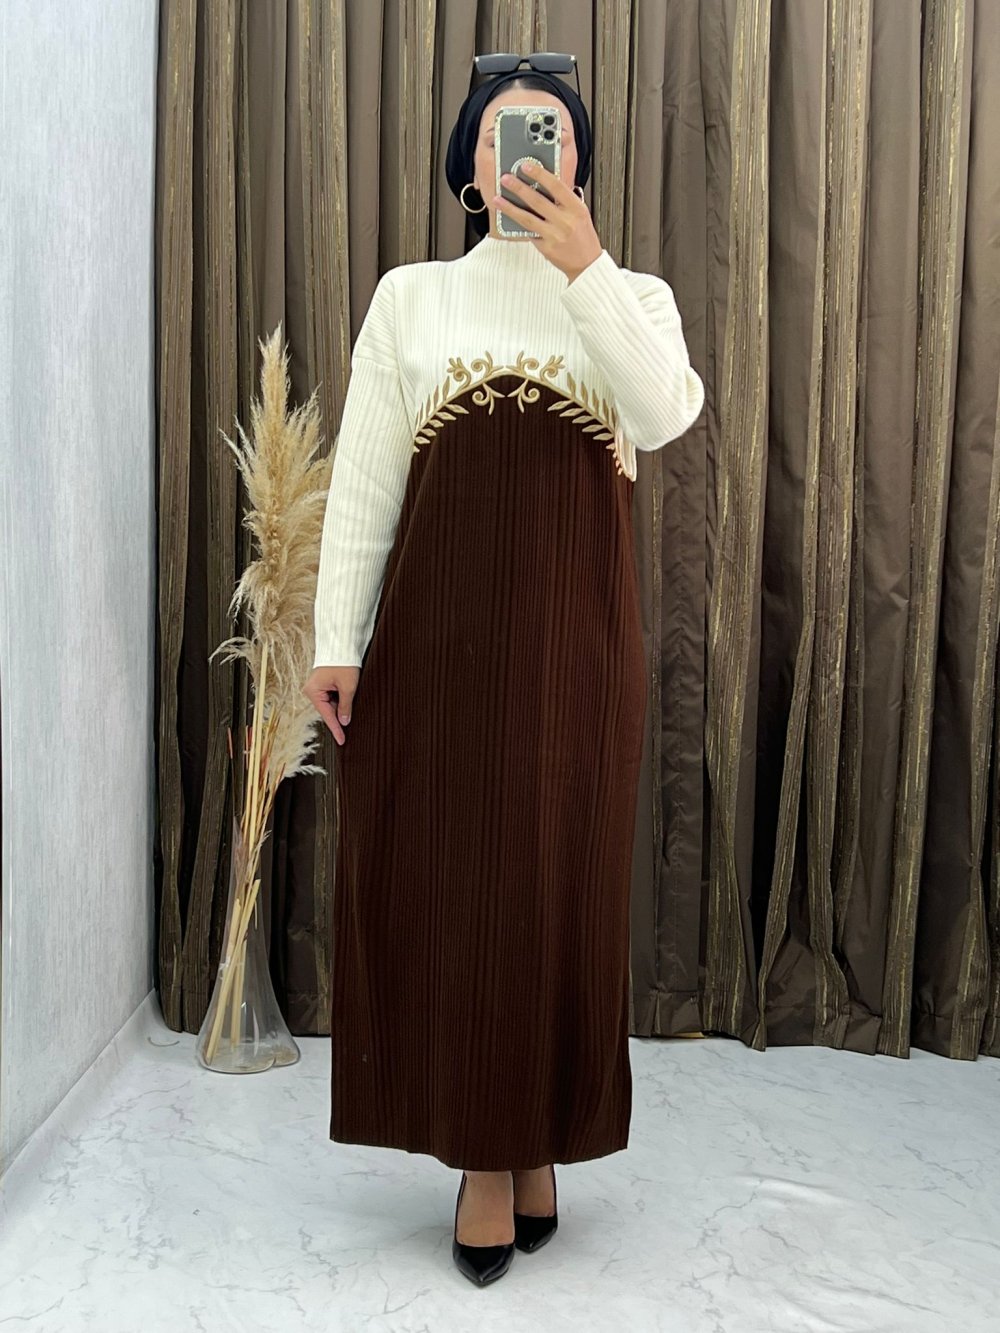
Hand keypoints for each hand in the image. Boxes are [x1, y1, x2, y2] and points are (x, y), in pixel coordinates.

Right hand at [302, 665, 358, 746]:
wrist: (342, 644)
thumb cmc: (343, 663)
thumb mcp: (348, 687)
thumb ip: (345, 706)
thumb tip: (344, 721)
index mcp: (313, 691)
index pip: (327, 716)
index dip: (336, 729)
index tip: (342, 741)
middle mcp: (312, 690)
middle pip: (328, 710)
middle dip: (340, 715)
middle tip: (351, 724)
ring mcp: (317, 686)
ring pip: (332, 703)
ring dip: (342, 705)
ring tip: (352, 697)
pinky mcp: (323, 683)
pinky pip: (332, 696)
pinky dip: (341, 699)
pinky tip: (349, 696)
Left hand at [494, 163, 602, 281]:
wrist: (586, 263)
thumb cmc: (583, 236)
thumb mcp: (580, 213)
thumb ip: (564, 200)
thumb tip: (543, 183)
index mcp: (576, 208)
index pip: (556, 186)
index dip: (539, 174)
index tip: (525, 166)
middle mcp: (565, 221)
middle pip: (538, 201)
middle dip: (519, 188)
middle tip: (505, 178)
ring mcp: (554, 235)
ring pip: (528, 218)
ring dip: (510, 207)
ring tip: (498, 198)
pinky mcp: (546, 248)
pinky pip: (529, 232)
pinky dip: (517, 223)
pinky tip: (507, 216)